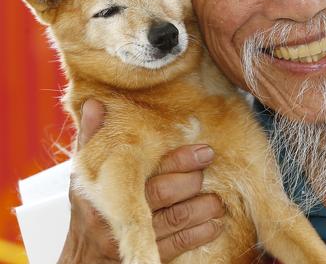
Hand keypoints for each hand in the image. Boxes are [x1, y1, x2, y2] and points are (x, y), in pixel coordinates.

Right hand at [57, 99, 224, 262]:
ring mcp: (131, 239)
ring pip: (177, 219)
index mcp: (104, 188)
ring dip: (204, 207)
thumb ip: (91, 138)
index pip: (148, 170)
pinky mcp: (146, 257)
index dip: (181, 159)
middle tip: (210, 167)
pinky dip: (201, 233)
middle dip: (194, 180)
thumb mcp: (82, 175)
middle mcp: (116, 214)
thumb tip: (94, 102)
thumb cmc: (88, 210)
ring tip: (218, 197)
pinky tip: (215, 223)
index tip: (205, 150)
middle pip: (165, 193)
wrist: (82, 261)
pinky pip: (179, 245)